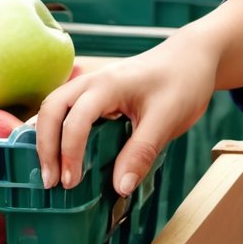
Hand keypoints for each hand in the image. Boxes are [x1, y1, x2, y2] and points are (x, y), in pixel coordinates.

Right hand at [36, 38, 218, 197]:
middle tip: (50, 181)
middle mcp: (95, 81)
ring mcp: (94, 84)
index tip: (72, 182)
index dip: (69, 153)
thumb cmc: (184, 81)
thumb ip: (142, 152)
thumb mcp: (168, 119)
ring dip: (48, 138)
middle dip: (46, 146)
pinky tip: (63, 152)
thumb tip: (120, 188)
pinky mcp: (98, 92)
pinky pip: (68, 108)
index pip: (76, 120)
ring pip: (55, 106)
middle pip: (52, 109)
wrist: (196, 55)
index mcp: (110, 84)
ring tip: (52, 171)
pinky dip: (59, 129)